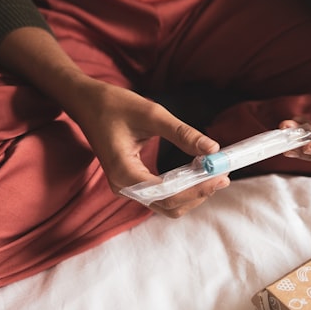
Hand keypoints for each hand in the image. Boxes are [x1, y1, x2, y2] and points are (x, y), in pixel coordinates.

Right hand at [69, 81, 230, 217]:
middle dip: (198, 193)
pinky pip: (162, 195)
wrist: (87, 103)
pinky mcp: (134, 182)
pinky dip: (183, 188)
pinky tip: (198, 172)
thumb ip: (182, 133)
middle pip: (170, 206)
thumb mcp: (151, 113)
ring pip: (168, 204)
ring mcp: (128, 188)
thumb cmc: (114, 105)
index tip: (221, 175)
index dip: (197, 188)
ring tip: (215, 173)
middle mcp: (124, 187)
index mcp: (124, 173)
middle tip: (223, 175)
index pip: (167, 193)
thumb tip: (213, 149)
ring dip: (193, 193)